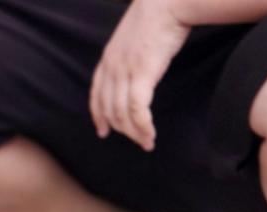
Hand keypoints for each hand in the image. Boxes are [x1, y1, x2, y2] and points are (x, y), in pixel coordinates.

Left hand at [89, 0, 190, 150]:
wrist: (169, 0)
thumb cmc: (160, 15)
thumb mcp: (135, 37)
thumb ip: (130, 54)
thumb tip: (140, 66)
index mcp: (108, 58)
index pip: (96, 95)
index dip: (98, 116)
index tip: (103, 131)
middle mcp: (112, 67)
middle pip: (109, 109)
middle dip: (122, 129)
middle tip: (137, 141)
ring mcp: (125, 71)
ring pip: (122, 113)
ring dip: (134, 133)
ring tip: (146, 142)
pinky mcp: (142, 73)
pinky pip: (137, 109)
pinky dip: (142, 126)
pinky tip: (149, 135)